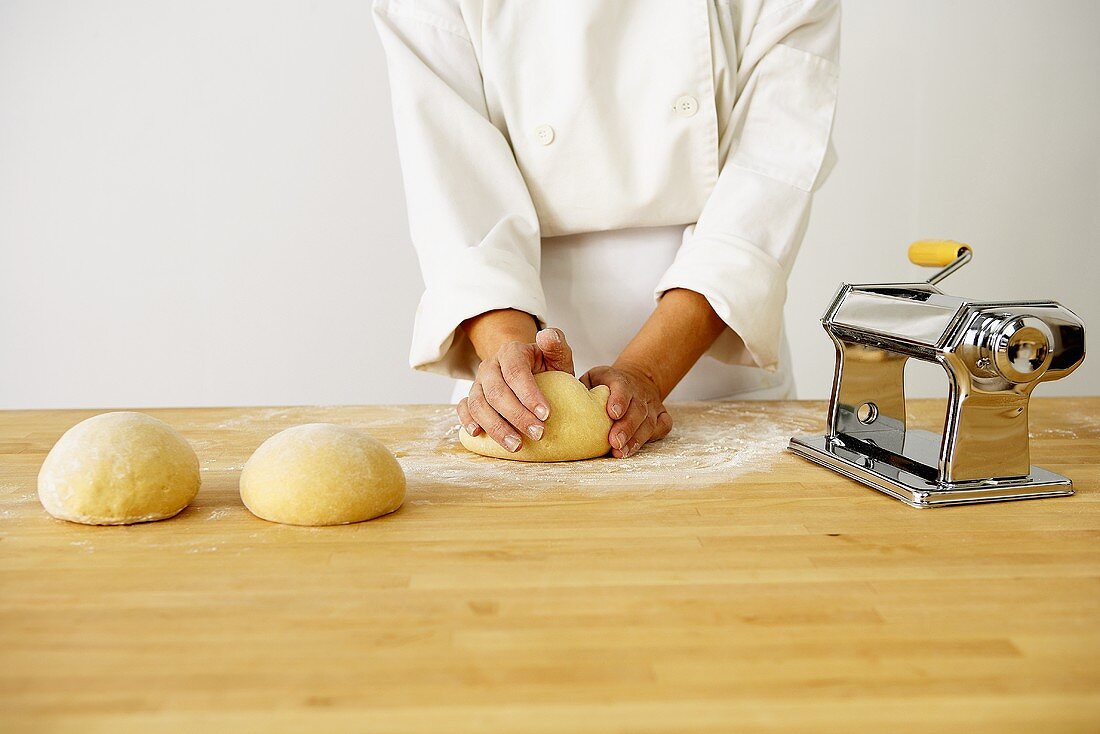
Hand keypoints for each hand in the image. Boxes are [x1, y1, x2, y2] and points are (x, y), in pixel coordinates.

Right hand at [457, 328, 574, 451]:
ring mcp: (478, 382)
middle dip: (517, 416)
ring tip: (516, 445)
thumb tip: (546, 335)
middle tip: (537, 434)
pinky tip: (479, 434)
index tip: (545, 415)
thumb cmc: (546, 367)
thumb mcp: (557, 355)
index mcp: (511, 352)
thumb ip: (556, 344)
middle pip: (496, 392)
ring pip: (478, 404)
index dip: (529, 394)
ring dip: (496, 427)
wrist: (531, 372)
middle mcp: (491, 366)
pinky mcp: (471, 398)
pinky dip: (468, 421)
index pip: (516, 372)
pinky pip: (464, 408)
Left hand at [580, 363, 671, 457]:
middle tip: (614, 442)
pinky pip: (663, 427)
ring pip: (648, 422)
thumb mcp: (590, 380)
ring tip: (621, 453)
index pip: (622, 387)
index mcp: (618, 379)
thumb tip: (556, 404)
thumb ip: (578, 389)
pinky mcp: (661, 415)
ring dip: (636, 439)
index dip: (618, 400)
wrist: (635, 380)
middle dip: (626, 427)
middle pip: (636, 409)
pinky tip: (637, 448)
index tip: (612, 414)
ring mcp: (652, 404)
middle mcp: (638, 391)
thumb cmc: (603, 385)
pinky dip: (653, 437)